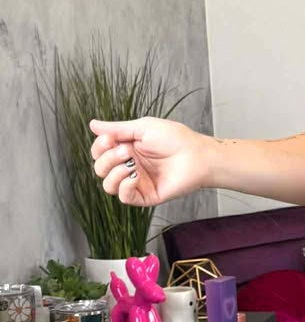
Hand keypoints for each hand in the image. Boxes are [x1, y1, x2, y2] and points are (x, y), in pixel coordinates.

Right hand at [89, 116, 211, 207]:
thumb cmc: (174, 139)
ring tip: (131, 163)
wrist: (195, 156)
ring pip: (107, 185)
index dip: (98, 147)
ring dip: (114, 172)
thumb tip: (92, 124)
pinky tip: (135, 176)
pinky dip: (124, 185)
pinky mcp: (145, 196)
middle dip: (107, 159)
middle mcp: (129, 166)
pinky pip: (123, 197)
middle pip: (100, 169)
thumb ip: (116, 129)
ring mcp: (136, 182)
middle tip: (125, 151)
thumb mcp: (142, 128)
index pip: (99, 153)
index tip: (109, 139)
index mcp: (127, 148)